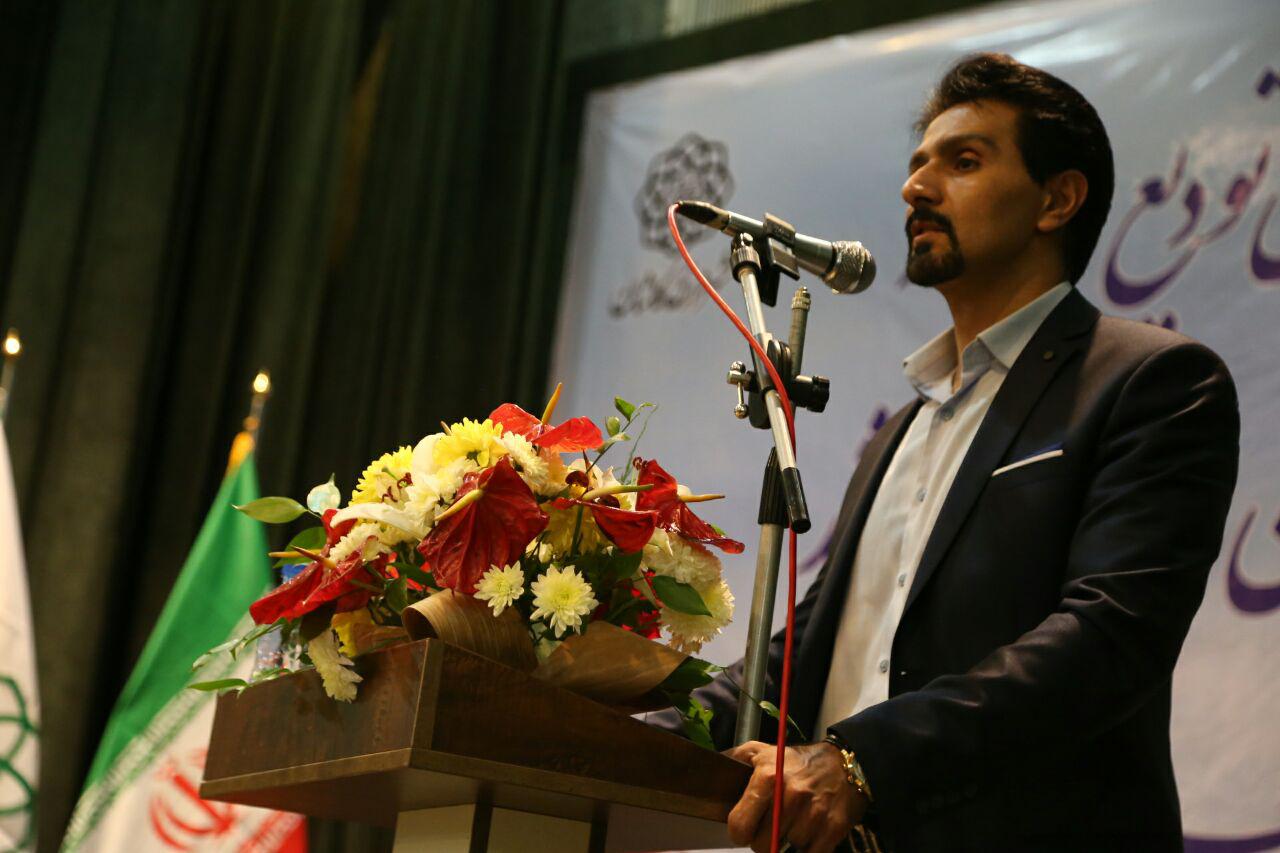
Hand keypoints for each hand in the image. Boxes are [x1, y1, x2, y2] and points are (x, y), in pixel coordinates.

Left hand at [725, 740, 867, 852]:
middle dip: (762, 838)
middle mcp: (791, 796)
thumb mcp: (760, 751)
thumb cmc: (795, 761)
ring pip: (785, 849)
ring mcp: (813, 814)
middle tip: (770, 824)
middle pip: (761, 845)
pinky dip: (806, 849)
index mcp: (768, 777)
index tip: (744, 828)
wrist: (843, 766)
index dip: (738, 832)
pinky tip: (807, 831)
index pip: (739, 826)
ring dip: (786, 841)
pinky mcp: (832, 829)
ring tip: (792, 821)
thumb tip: (710, 766)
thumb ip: (732, 759)